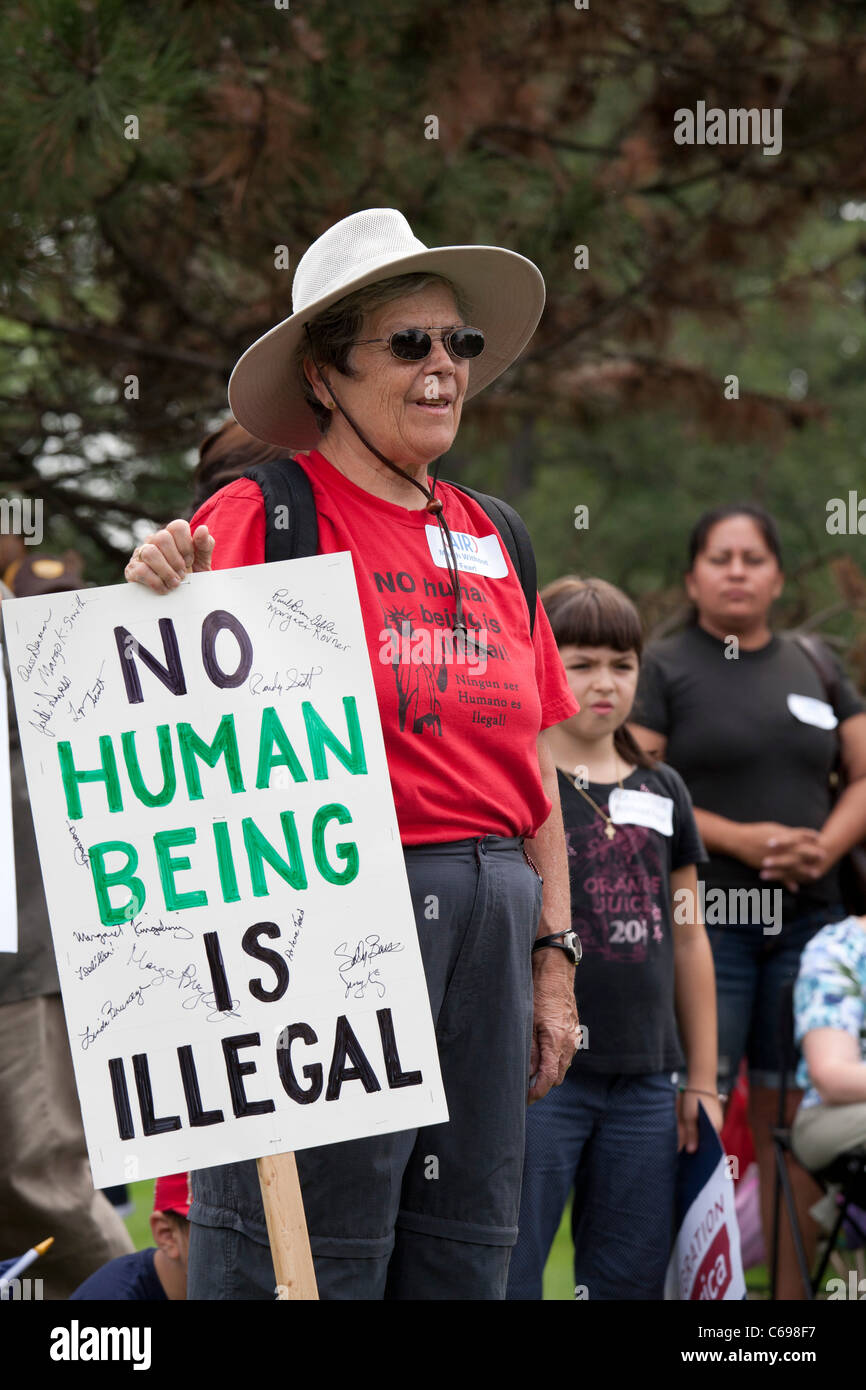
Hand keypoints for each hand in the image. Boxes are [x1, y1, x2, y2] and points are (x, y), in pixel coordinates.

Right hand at [124, 520, 214, 593]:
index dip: (186, 545)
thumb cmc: (190, 576)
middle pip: (162, 538)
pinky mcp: (132, 569)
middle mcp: (154, 540)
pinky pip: (141, 570)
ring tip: (174, 583)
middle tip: (182, 574)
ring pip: (150, 552)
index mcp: (172, 535)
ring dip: (166, 571)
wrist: (178, 597)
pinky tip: (164, 588)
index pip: (178, 526)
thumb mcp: (202, 562)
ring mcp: (141, 553)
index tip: (190, 561)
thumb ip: (205, 545)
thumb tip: (202, 529)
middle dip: (175, 560)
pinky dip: (156, 582)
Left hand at [528, 949, 579, 1103]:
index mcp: (556, 1041)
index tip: (525, 1100)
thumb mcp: (527, 1021)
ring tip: (530, 1074)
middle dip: (541, 1086)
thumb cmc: (538, 993)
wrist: (556, 972)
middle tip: (523, 1089)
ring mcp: (574, 1037)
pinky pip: (565, 1054)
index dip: (536, 1092)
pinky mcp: (574, 1031)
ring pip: (562, 1066)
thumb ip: (528, 1050)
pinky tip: (541, 1055)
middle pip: (556, 1076)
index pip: (548, 1078)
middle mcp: (569, 1042)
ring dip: (548, 1073)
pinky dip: (554, 1060)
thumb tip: (527, 1074)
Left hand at [677, 1087, 723, 1154]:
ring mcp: (717, 1122)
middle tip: (689, 1159)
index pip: (710, 1147)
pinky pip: (707, 1129)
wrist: (701, 1082)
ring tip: (687, 1150)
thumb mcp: (689, 1117)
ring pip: (707, 1136)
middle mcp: (718, 1127)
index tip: (693, 1163)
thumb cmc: (695, 1099)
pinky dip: (699, 1133)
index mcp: (715, 1128)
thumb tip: (691, 1152)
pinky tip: (689, 1136)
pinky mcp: (713, 1118)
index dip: (701, 1155)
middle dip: (699, 1149)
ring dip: (699, 1141)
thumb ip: (691, 1135)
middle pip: (708, 1143)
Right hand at [731, 822, 822, 891]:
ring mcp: (774, 857)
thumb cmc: (754, 832)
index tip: (819, 838)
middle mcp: (779, 847)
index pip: (799, 834)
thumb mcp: (771, 828)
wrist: (738, 840)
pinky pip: (780, 876)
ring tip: (815, 874)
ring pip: (793, 864)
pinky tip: (796, 888)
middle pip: (800, 850)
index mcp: (781, 836)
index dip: (810, 836)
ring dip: (805, 870)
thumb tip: (796, 835)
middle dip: (813, 853)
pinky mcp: (767, 866)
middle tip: (824, 855)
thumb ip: (785, 833)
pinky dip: (788, 882)